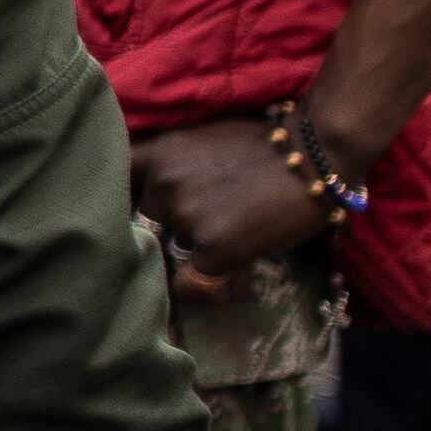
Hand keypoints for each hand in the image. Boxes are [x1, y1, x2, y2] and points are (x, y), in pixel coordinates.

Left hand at [128, 118, 330, 301]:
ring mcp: (186, 215)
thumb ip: (173, 168)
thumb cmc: (268, 148)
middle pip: (145, 226)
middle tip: (211, 229)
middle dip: (172, 231)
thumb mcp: (203, 142)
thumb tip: (153, 205)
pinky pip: (196, 284)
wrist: (317, 155)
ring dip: (200, 254)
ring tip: (237, 241)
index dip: (120, 207)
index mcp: (158, 154)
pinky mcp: (214, 246)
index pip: (112, 185)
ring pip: (175, 251)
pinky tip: (242, 274)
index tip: (130, 221)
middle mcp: (163, 183)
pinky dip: (216, 287)